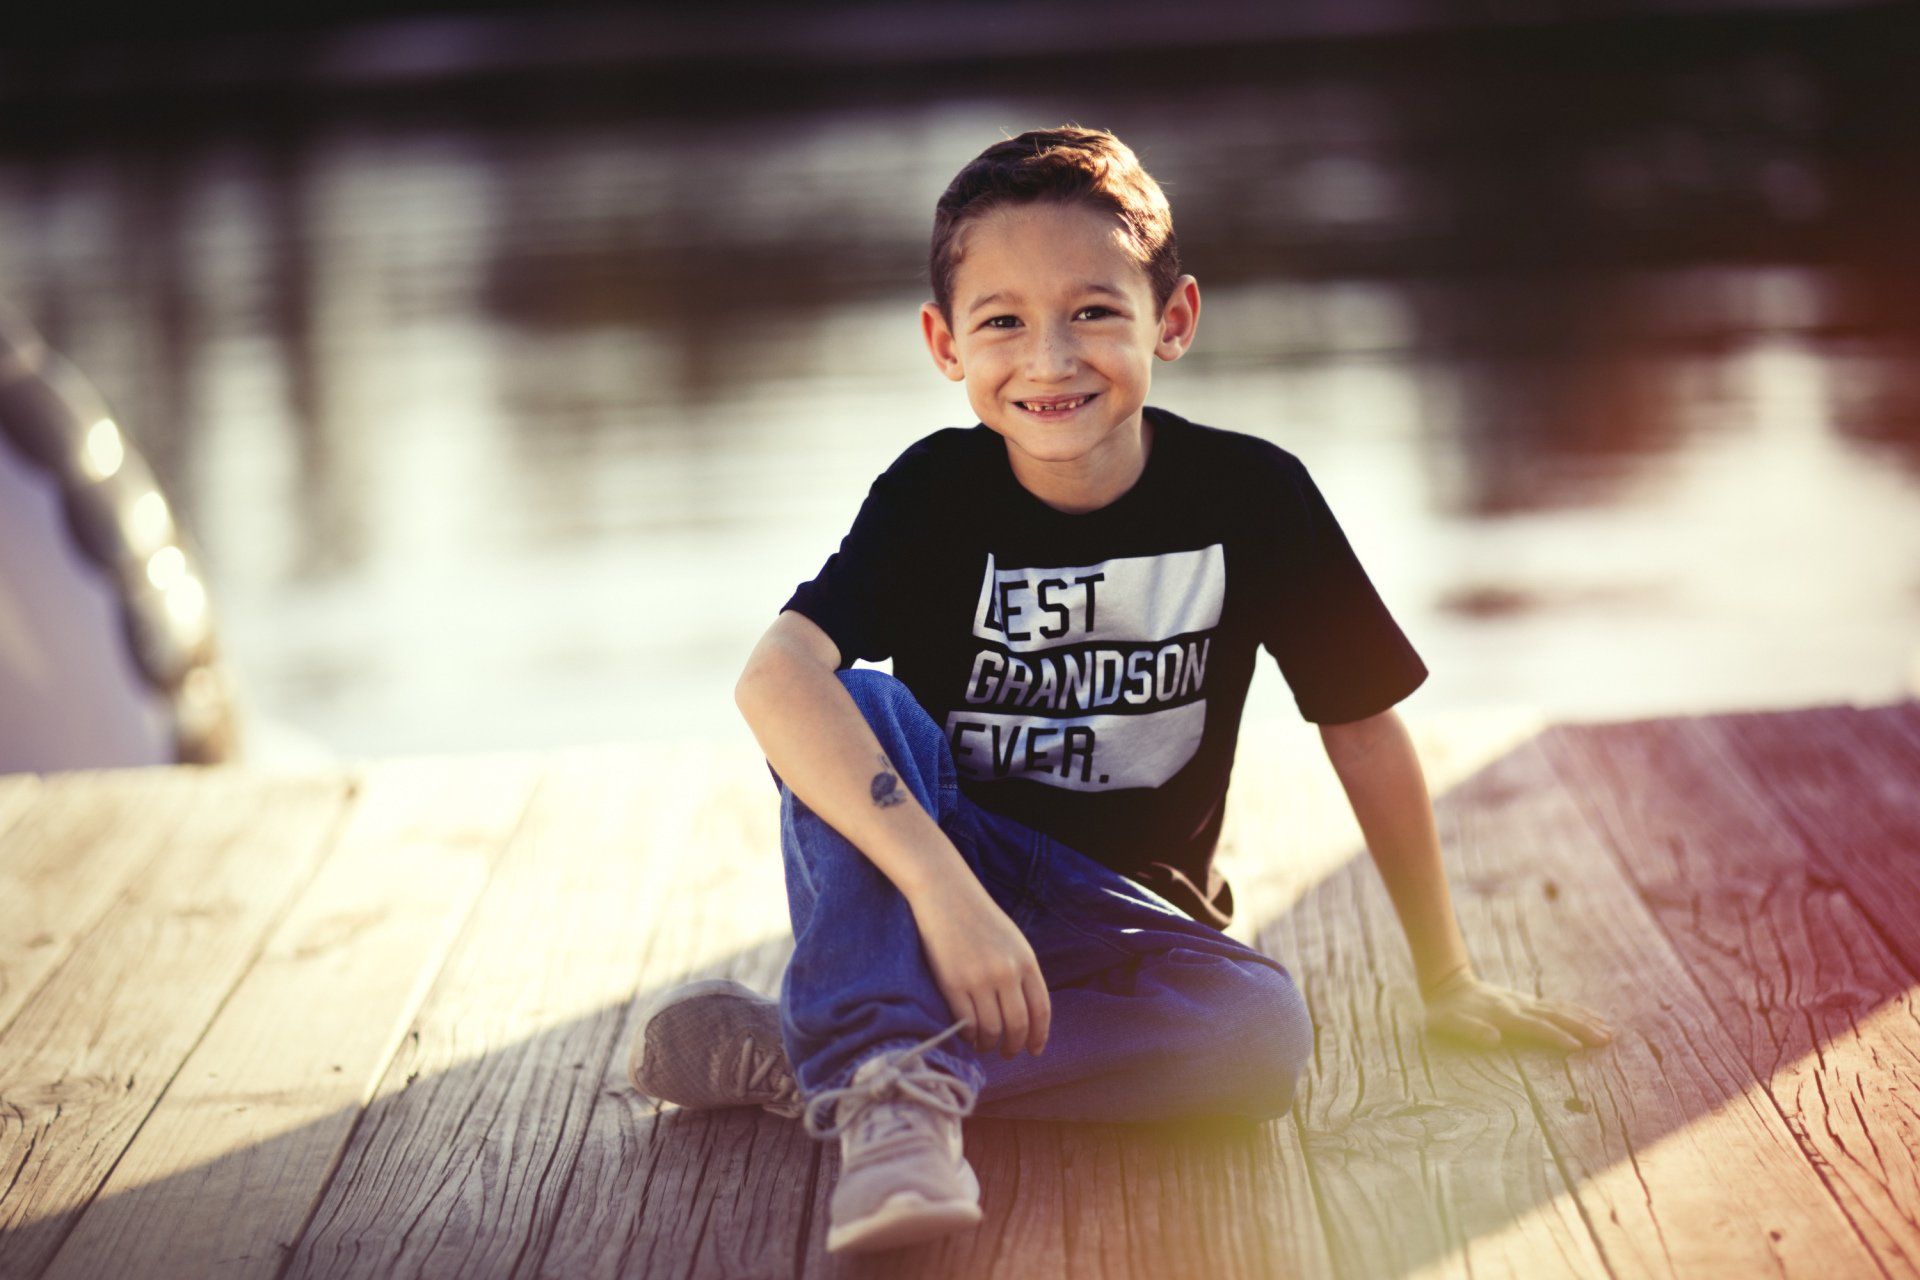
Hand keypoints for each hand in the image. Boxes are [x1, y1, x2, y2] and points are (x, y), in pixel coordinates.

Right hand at [909, 880, 1050, 1058]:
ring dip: (989, 1044)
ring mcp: (979, 979)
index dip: (1039, 1035)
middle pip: (1017, 1025)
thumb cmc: (979, 916)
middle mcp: (1006, 972)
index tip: (1034, 1050)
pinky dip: (968, 1035)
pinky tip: (968, 1034)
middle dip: (1014, 1046)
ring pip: (991, 1029)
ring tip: (985, 1045)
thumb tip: (1026, 1013)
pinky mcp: (952, 983)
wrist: (946, 893)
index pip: (1041, 1009)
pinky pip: (965, 1022)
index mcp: (1026, 960)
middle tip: (1008, 1054)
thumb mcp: (1012, 940)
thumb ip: (1022, 972)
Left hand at [1421, 967, 1613, 1051]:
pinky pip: (1556, 1005)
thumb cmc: (1445, 1012)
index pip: (1535, 1027)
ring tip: (1609, 1031)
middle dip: (1582, 1028)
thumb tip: (1493, 1039)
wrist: (1447, 984)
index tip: (1578, 1047)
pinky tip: (1592, 1017)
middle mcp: (1519, 1006)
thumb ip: (1469, 1030)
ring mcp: (1525, 1001)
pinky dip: (1576, 1010)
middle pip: (1556, 1017)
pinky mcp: (1527, 1001)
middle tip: (1607, 1039)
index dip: (1556, 1037)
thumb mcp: (1447, 1023)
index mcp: (1503, 1015)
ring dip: (1585, 1019)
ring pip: (1561, 1010)